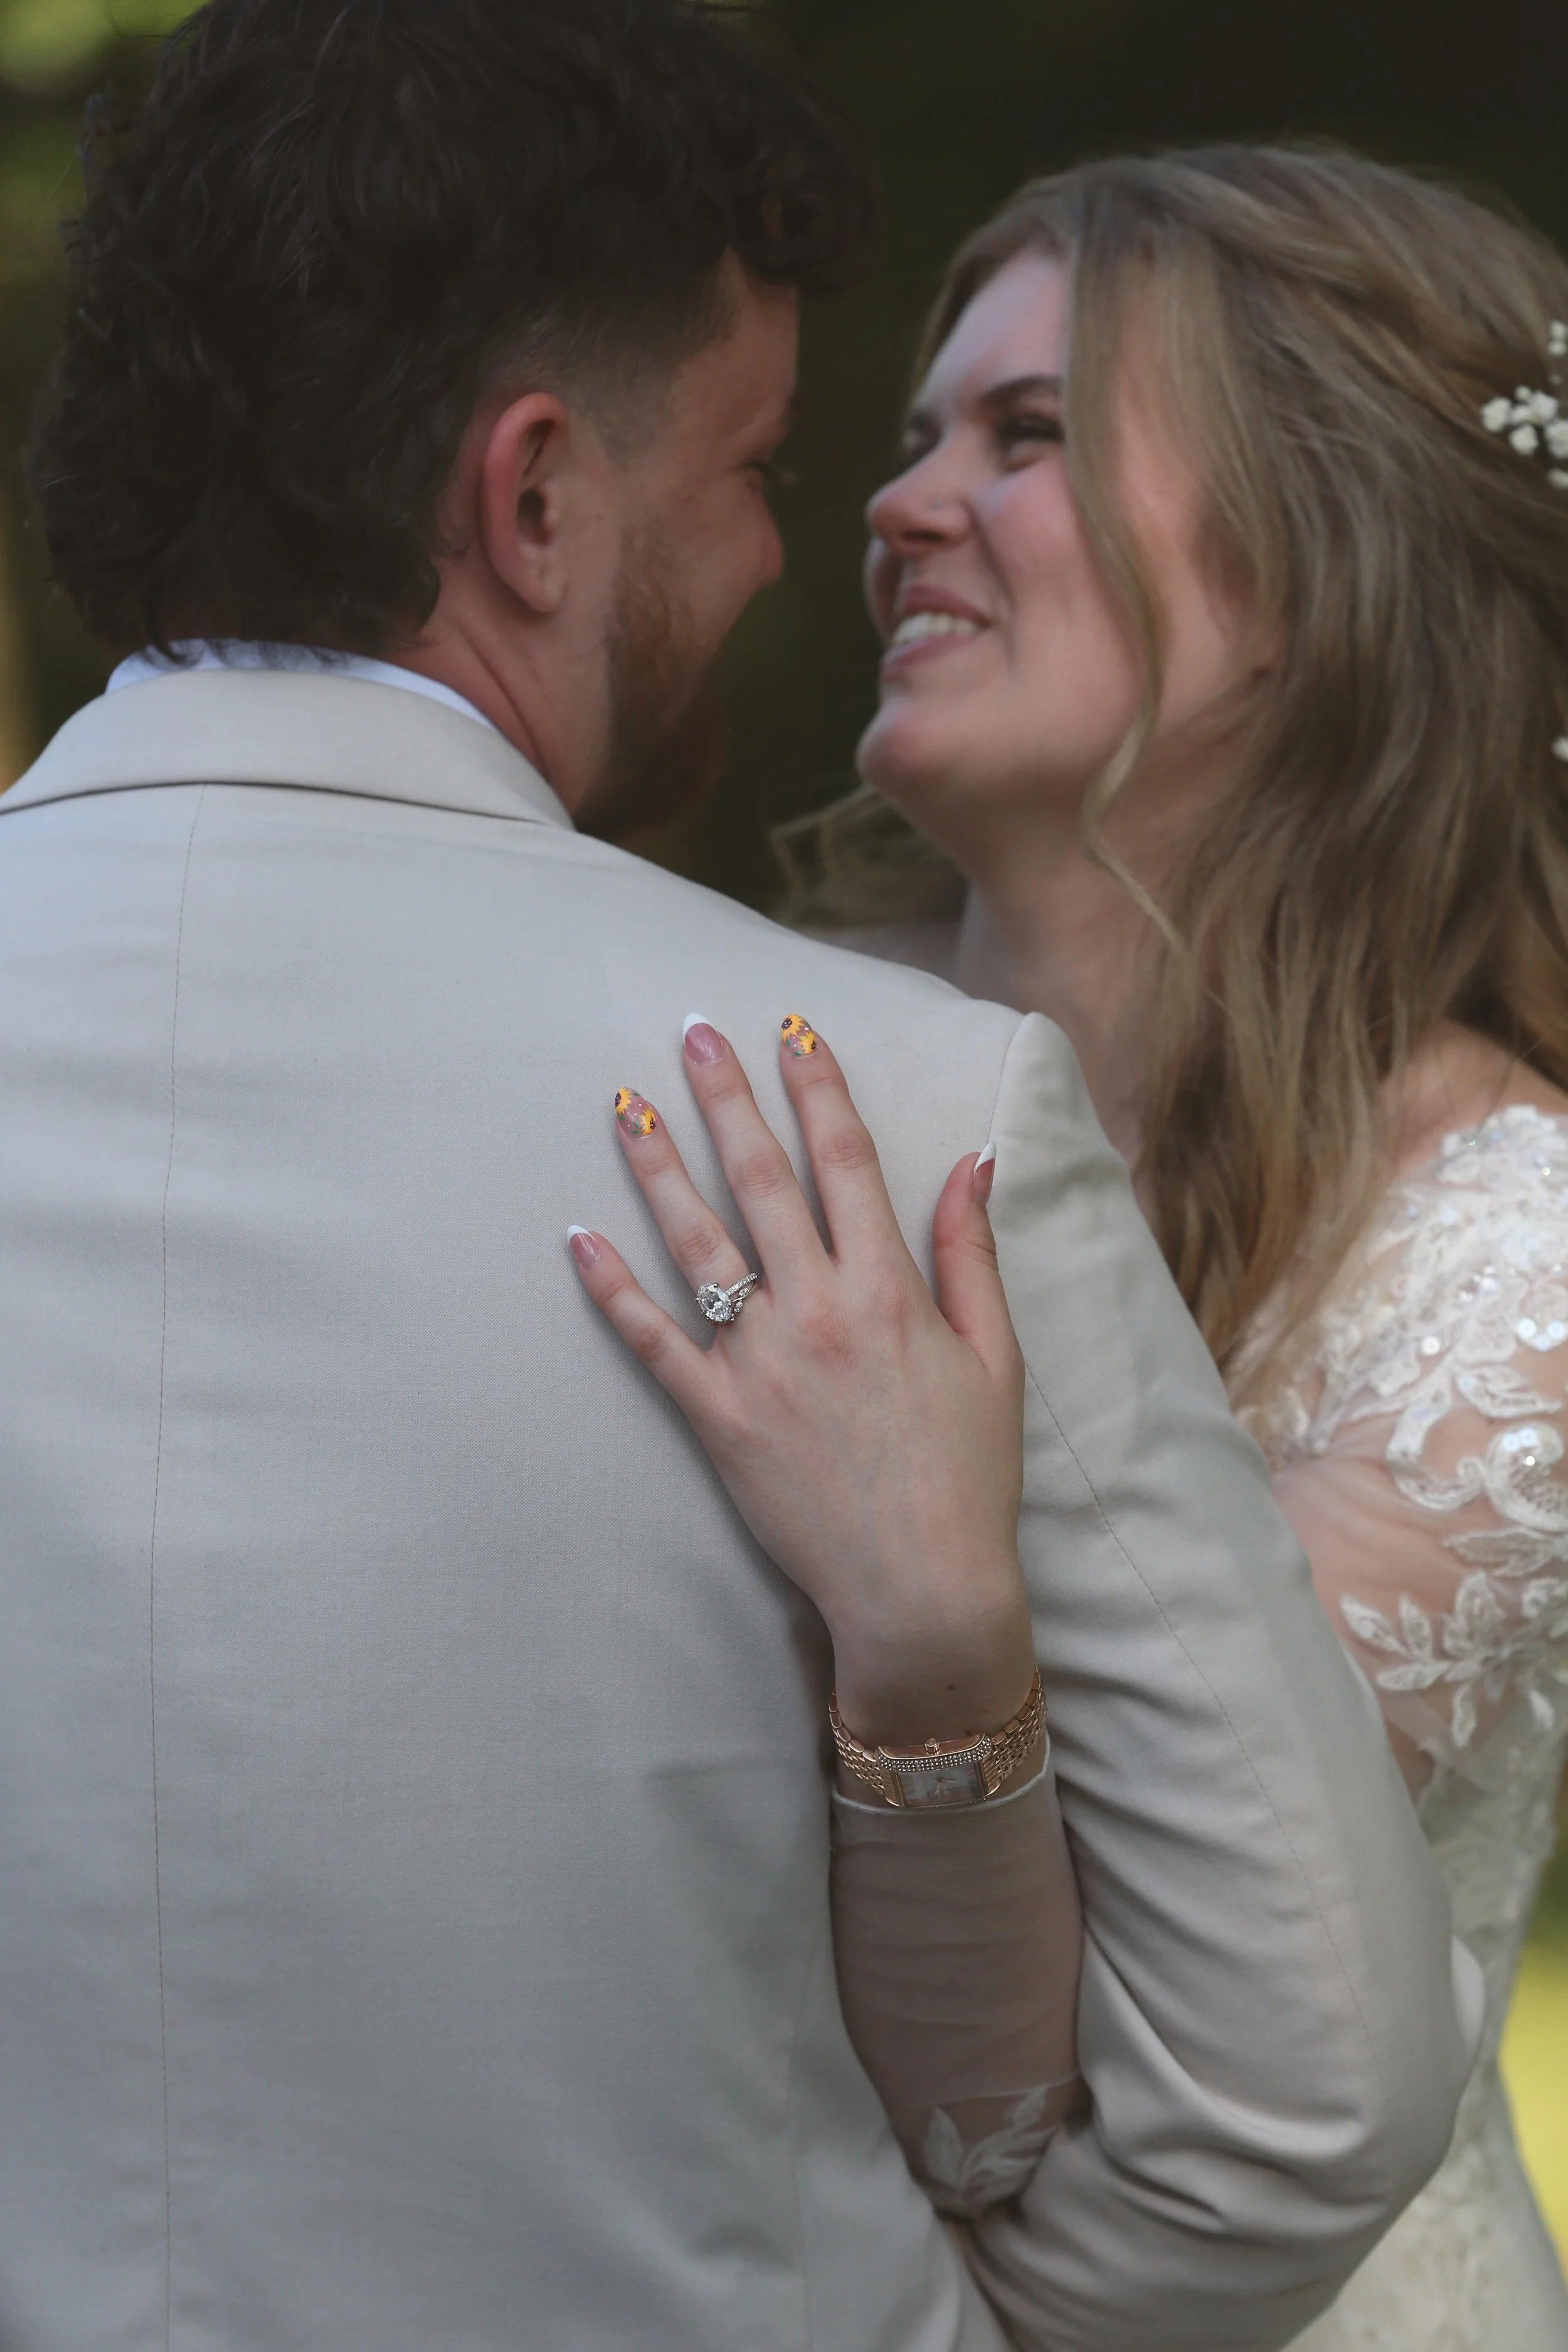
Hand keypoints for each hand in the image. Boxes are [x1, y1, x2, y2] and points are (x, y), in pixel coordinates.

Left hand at [567, 1016, 1035, 1748]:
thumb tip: (971, 1161)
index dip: (818, 1087)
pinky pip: (651, 1343)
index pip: (845, 1161)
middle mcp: (817, 1311)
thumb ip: (973, 1254)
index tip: (792, 1030)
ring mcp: (759, 1363)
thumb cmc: (969, 1475)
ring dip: (657, 1167)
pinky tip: (576, 1239)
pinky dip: (610, 1290)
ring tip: (625, 1103)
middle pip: (760, 1181)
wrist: (922, 1588)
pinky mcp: (717, 1418)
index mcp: (888, 1290)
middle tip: (692, 1032)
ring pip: (696, 1243)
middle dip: (726, 1098)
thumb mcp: (996, 1358)